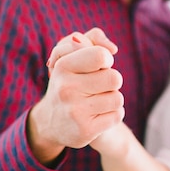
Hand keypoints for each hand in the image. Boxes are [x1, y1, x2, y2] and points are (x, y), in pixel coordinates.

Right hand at [28, 28, 123, 163]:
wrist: (51, 122)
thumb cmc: (69, 81)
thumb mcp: (72, 55)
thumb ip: (92, 39)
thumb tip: (111, 48)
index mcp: (62, 67)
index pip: (101, 56)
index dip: (106, 61)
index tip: (99, 66)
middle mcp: (66, 89)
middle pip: (115, 78)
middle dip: (111, 81)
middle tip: (97, 86)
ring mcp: (75, 112)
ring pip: (118, 98)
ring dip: (112, 99)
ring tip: (96, 101)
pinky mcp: (86, 131)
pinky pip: (117, 115)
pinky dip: (112, 114)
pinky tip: (97, 115)